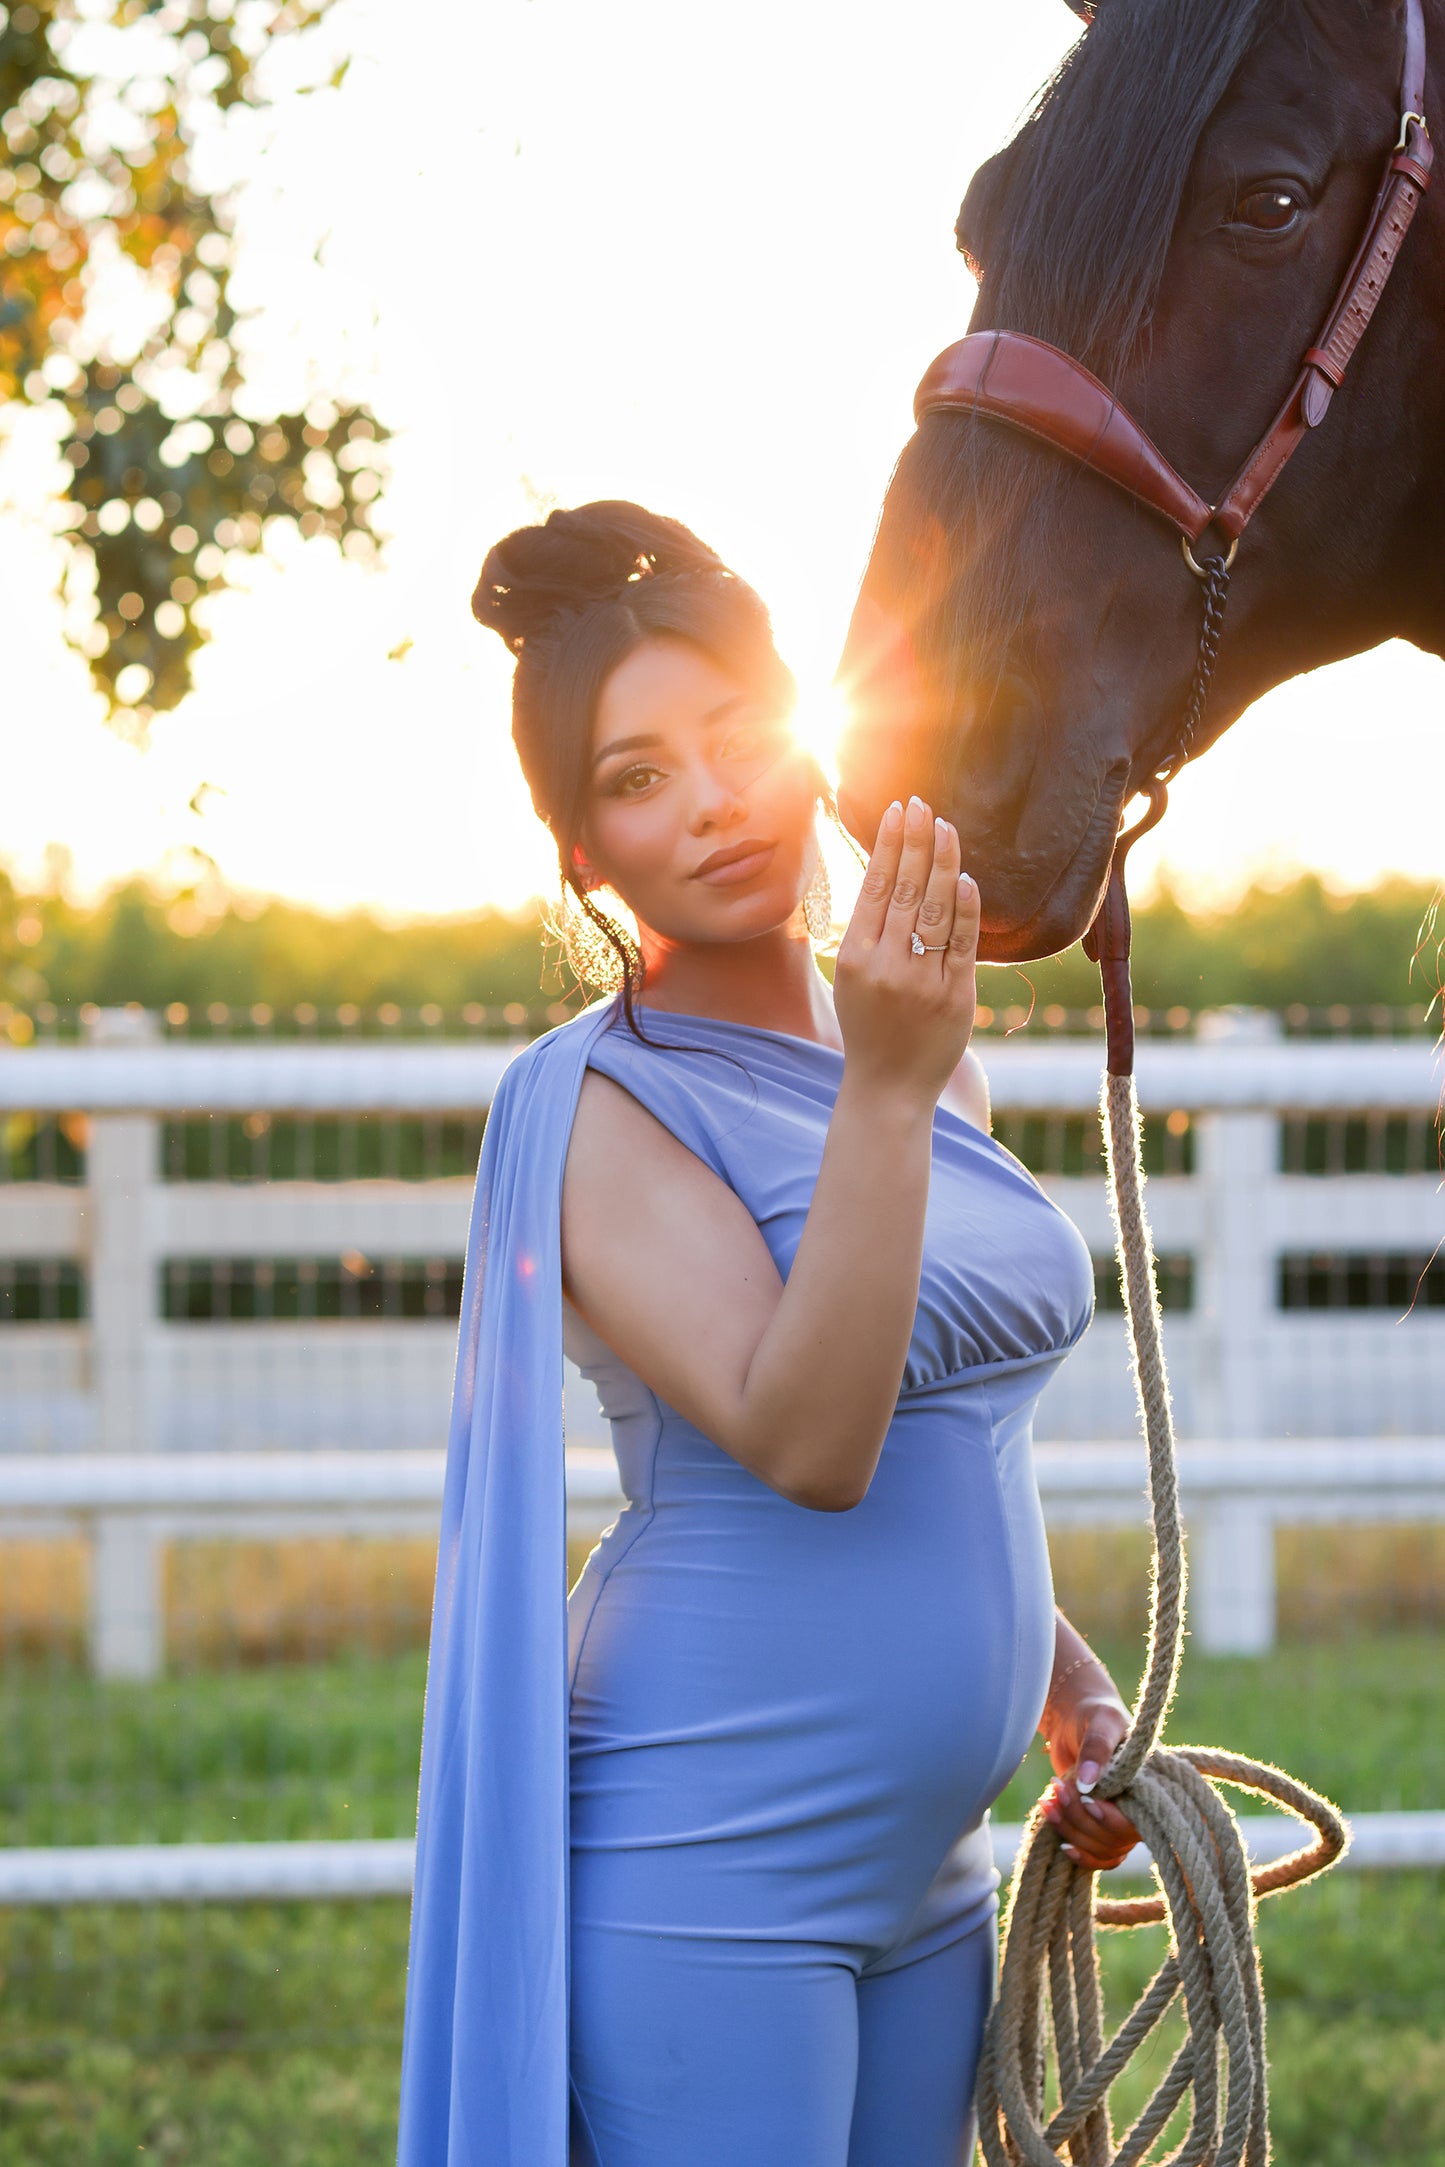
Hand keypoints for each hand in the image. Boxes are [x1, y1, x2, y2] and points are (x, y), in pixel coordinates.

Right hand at [832, 794, 979, 1109]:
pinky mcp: (954, 996)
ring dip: (941, 863)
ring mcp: (921, 981)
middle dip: (915, 842)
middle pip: (903, 890)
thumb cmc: (869, 1026)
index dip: (887, 845)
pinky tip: (966, 878)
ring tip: (946, 827)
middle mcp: (884, 966)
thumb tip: (889, 874)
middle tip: (923, 805)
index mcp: (853, 957)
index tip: (898, 810)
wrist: (888, 1087)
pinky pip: (961, 943)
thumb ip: (869, 931)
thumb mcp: (852, 978)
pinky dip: (964, 908)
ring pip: (933, 909)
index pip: (874, 887)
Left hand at [1038, 1675, 1141, 1874]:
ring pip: (1101, 1848)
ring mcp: (1120, 1819)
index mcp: (1149, 1784)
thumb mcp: (1100, 1722)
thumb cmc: (1095, 1714)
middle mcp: (1139, 1807)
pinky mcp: (1101, 1826)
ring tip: (1047, 1802)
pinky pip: (1099, 1857)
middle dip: (1079, 1818)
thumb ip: (1097, 1748)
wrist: (1078, 1720)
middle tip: (1056, 1789)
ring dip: (1070, 1831)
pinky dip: (1079, 1854)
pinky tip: (1061, 1843)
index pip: (1135, 1819)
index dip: (1109, 1818)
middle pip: (1114, 1838)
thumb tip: (1088, 1782)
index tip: (1084, 1799)